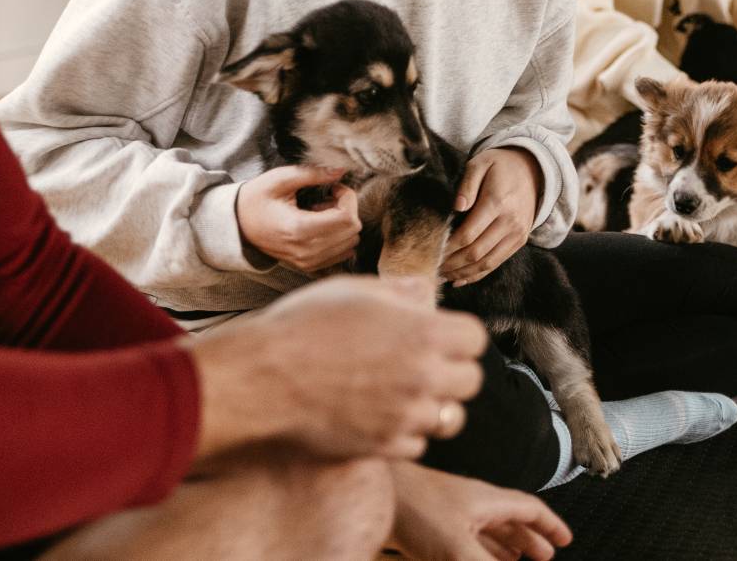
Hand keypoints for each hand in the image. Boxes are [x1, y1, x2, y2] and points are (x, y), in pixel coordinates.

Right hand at [185, 276, 487, 462]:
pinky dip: (405, 433)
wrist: (261, 377)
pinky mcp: (383, 447)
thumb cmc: (303, 326)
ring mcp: (405, 416)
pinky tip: (380, 415)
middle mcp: (424, 376)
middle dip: (451, 371)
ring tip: (404, 393)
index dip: (458, 336)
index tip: (439, 336)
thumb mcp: (355, 290)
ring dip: (433, 406)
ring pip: (448, 418)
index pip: (476, 340)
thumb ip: (401, 292)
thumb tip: (427, 293)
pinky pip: (416, 445)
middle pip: (470, 382)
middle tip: (422, 364)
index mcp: (424, 332)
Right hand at [235, 166, 361, 271]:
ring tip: (321, 212)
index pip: (347, 218)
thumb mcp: (280, 179)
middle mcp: (306, 251)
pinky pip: (341, 254)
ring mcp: (308, 262)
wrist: (237, 225)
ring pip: (350, 243)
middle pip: (352, 231)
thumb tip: (341, 170)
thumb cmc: (257, 199)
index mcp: (299, 229)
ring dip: (343, 224)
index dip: (347, 197)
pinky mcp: (308, 266)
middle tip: (328, 198)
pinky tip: (321, 226)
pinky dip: (339, 238)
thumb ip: (313, 173)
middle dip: (347, 209)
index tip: (333, 187)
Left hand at [390, 462, 572, 560]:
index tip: (564, 540)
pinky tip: (476, 558)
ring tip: (517, 560)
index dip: (550, 526)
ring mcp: (452, 511)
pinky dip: (480, 549)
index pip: (529, 509)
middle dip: (530, 538)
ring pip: (488, 528)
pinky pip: (467, 536)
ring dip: (506, 545)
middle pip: (511, 519)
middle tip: (545, 555)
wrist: (377, 492)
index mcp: (487, 501)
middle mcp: (473, 503)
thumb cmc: (415, 508)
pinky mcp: (432, 523)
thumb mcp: (458, 547)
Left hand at [443, 148, 540, 285]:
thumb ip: (467, 183)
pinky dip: (477, 274)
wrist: (532, 170)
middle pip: (476, 252)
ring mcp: (517, 234)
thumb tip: (456, 207)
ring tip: (442, 275)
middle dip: (451, 263)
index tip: (432, 250)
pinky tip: (459, 279)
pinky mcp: (520, 241)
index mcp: (497, 202)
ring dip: (462, 273)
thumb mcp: (481, 163)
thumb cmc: (499, 165)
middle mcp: (510, 222)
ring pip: (486, 262)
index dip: (448, 246)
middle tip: (432, 266)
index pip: (468, 233)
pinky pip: (496, 263)